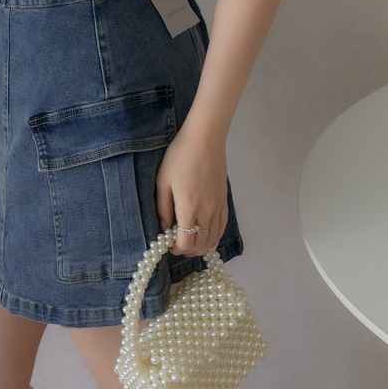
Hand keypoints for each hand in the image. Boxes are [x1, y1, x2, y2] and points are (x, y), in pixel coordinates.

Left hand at [155, 122, 228, 258]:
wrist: (205, 138)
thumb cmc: (180, 156)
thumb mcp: (163, 181)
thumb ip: (163, 208)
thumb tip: (164, 229)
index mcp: (189, 208)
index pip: (185, 243)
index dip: (175, 249)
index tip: (167, 244)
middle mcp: (206, 211)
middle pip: (200, 245)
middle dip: (187, 250)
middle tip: (176, 244)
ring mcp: (218, 206)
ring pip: (213, 239)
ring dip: (201, 246)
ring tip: (189, 243)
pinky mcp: (225, 200)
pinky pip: (222, 226)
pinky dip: (215, 237)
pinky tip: (207, 236)